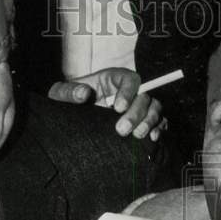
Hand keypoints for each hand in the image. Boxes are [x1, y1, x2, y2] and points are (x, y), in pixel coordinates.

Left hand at [48, 67, 165, 139]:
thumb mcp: (61, 94)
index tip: (118, 108)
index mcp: (113, 79)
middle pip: (144, 97)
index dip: (128, 92)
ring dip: (149, 122)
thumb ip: (68, 91)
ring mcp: (138, 107)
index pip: (130, 79)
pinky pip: (159, 123)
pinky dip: (159, 130)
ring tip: (137, 136)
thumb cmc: (68, 102)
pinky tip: (152, 139)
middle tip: (122, 130)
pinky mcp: (143, 122)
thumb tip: (83, 94)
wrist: (72, 120)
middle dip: (136, 114)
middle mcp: (129, 91)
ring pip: (155, 108)